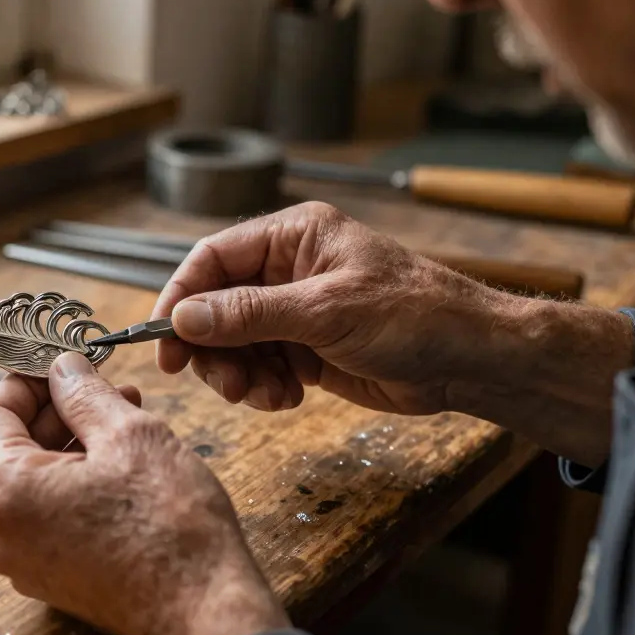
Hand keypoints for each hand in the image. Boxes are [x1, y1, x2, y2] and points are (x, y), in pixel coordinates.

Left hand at [0, 352, 288, 634]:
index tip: (59, 360)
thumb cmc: (170, 527)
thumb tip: (63, 368)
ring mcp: (25, 561)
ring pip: (34, 480)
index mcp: (6, 493)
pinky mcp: (54, 576)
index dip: (25, 379)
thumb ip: (84, 392)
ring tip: (122, 411)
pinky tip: (119, 458)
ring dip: (71, 440)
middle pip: (10, 448)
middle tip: (98, 379)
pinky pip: (50, 512)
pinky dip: (76, 478)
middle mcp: (2, 534)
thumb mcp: (129, 434)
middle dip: (54, 408)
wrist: (206, 610)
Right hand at [153, 201, 500, 414]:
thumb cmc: (414, 316)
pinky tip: (289, 398)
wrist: (469, 361)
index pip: (213, 259)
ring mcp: (296, 310)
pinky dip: (264, 387)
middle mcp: (287, 269)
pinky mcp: (306, 347)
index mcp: (291, 237)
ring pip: (235, 342)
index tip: (165, 343)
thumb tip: (185, 318)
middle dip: (214, 349)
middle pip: (216, 306)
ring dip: (240, 374)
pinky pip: (261, 366)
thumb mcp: (326, 311)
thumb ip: (250, 314)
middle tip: (225, 385)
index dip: (181, 298)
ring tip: (265, 396)